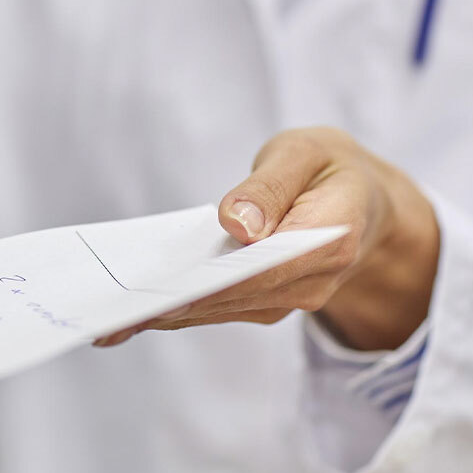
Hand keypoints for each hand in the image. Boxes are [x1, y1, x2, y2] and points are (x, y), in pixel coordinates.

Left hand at [97, 127, 439, 350]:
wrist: (362, 199)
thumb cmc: (328, 167)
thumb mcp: (307, 152)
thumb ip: (272, 185)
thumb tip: (237, 224)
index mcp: (329, 239)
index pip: (264, 268)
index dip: (212, 283)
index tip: (163, 291)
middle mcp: (311, 282)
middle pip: (234, 298)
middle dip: (174, 304)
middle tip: (114, 314)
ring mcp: (288, 298)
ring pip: (220, 309)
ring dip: (167, 315)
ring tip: (110, 321)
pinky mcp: (265, 301)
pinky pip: (218, 307)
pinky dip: (177, 309)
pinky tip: (132, 314)